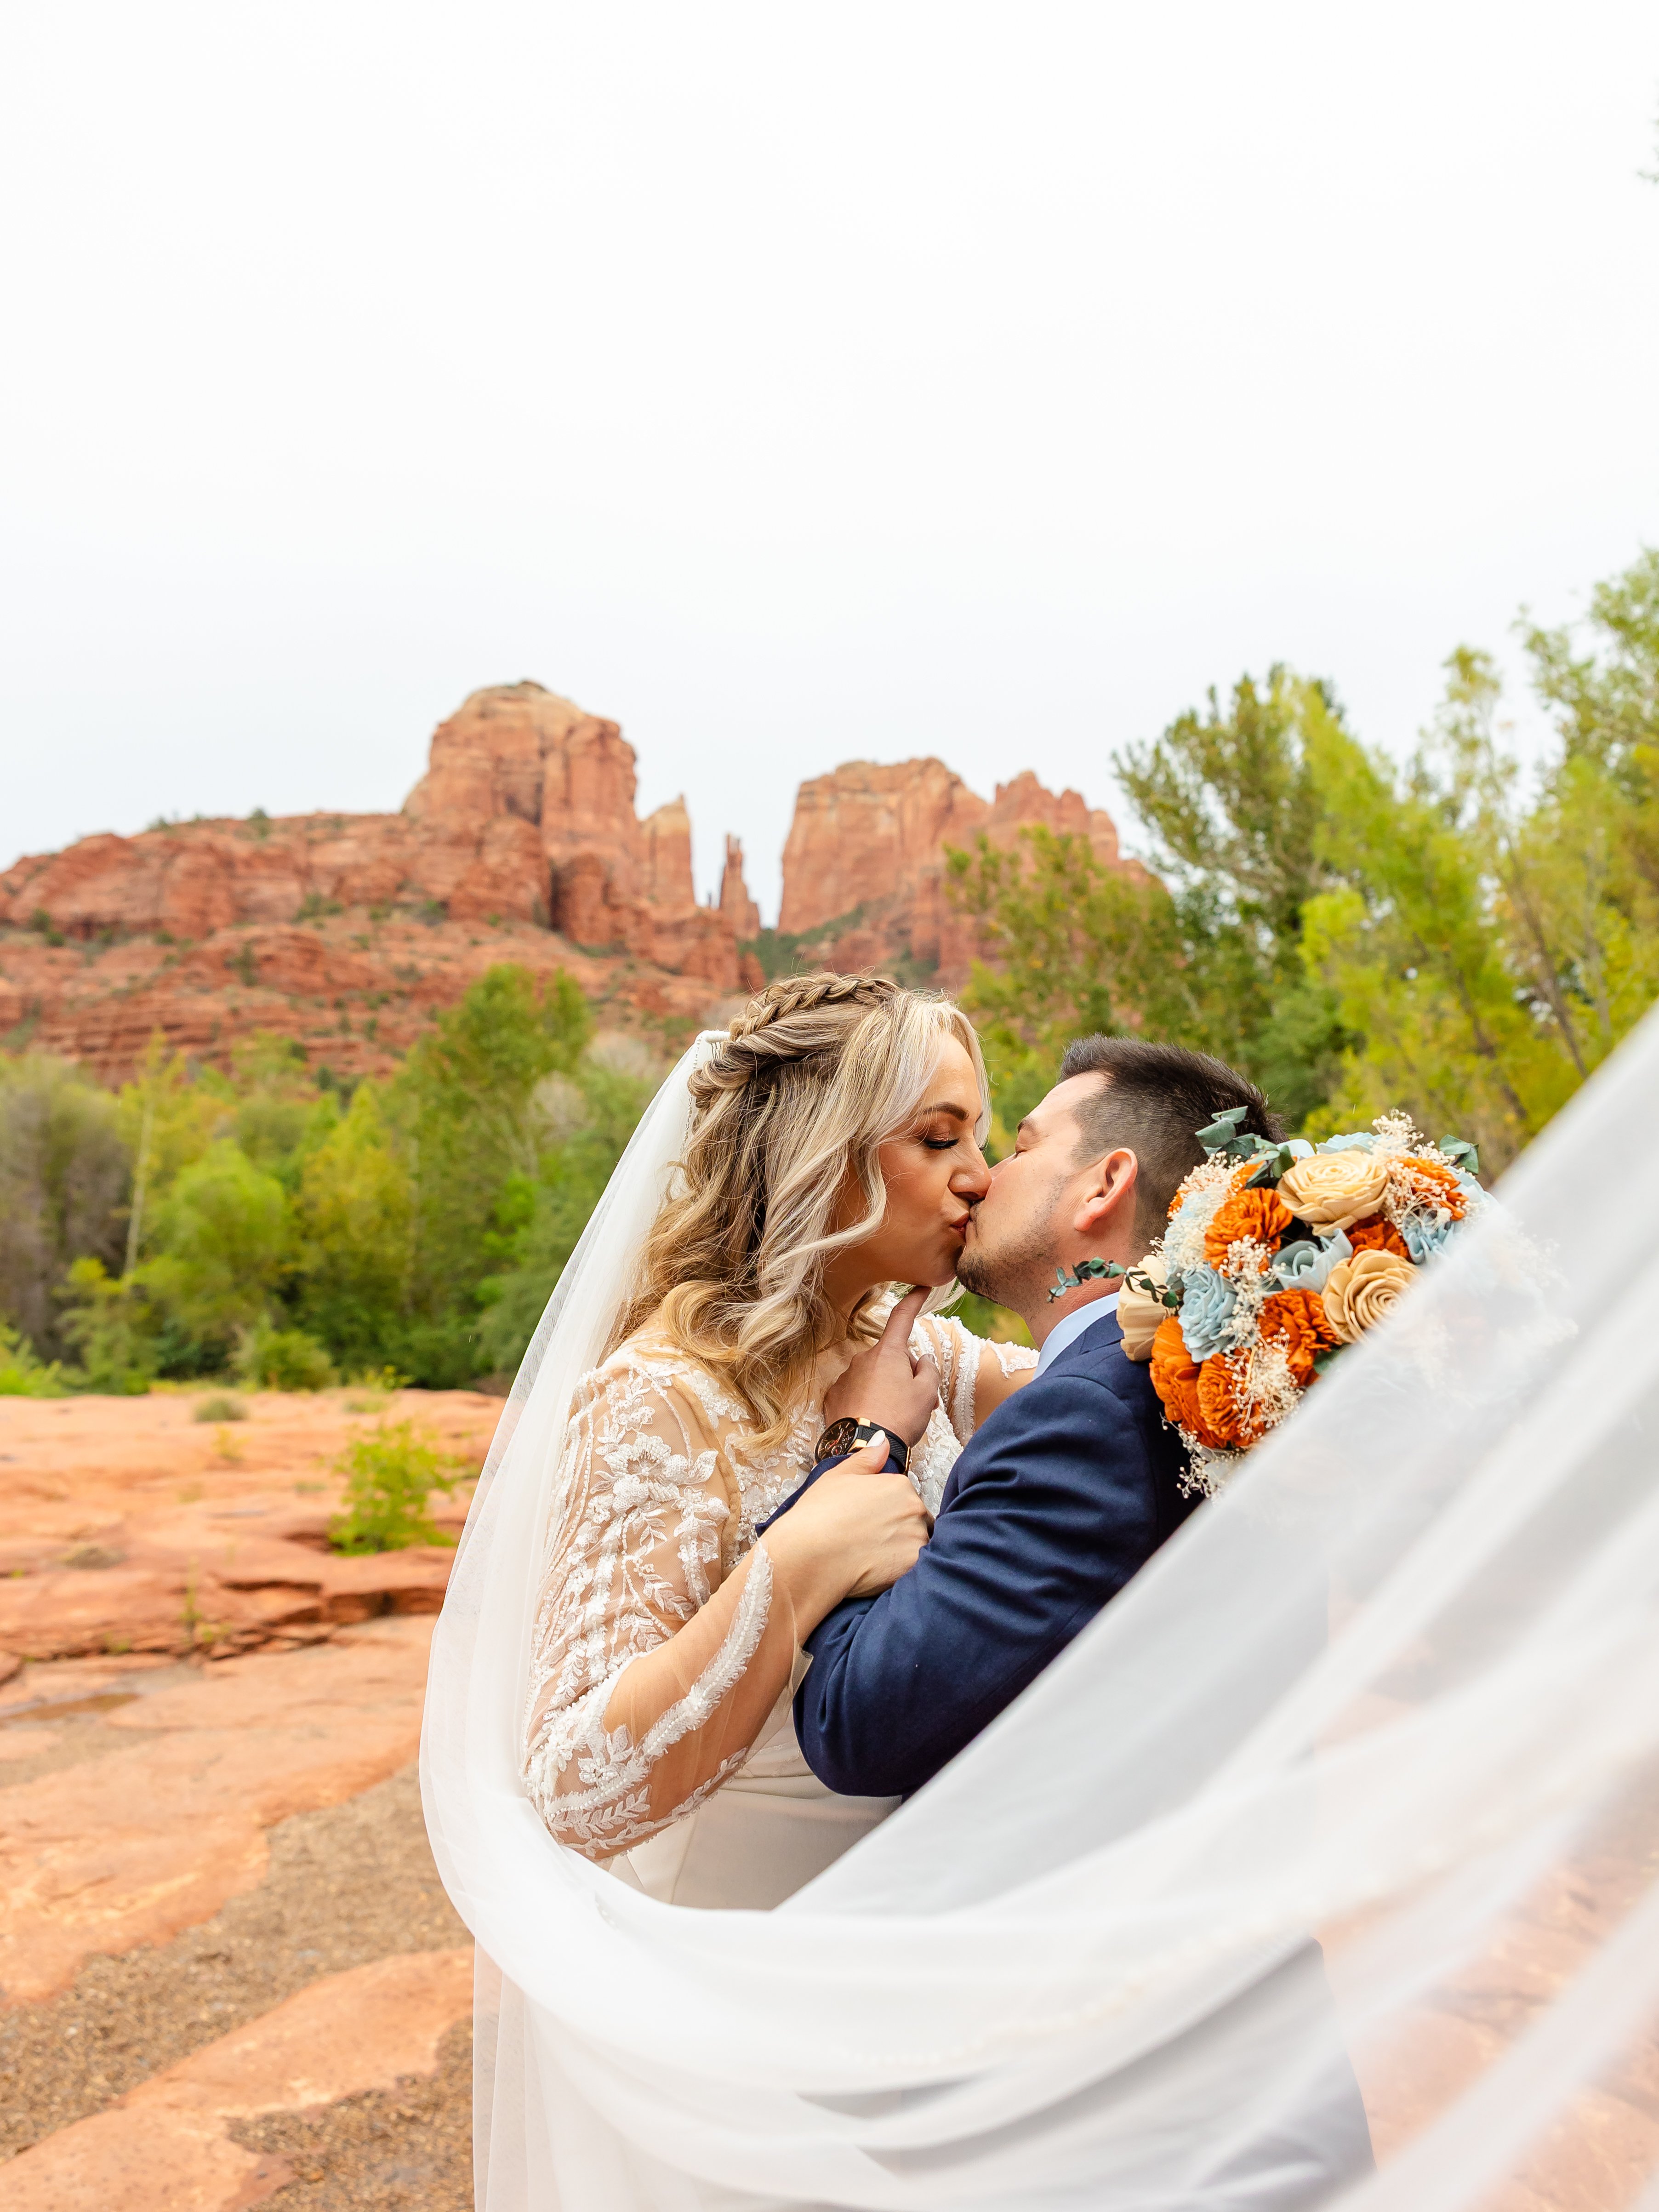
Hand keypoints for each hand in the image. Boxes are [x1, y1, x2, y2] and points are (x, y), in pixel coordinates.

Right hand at [761, 1439, 930, 1632]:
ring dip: (903, 1552)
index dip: (887, 1514)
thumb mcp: (837, 1476)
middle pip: (917, 1522)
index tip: (870, 1525)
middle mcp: (914, 1507)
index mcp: (899, 1485)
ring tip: (874, 1560)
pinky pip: (916, 1568)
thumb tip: (883, 1442)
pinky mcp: (914, 1564)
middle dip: (900, 1532)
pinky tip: (879, 1572)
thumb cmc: (818, 1515)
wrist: (808, 1555)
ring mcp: (917, 1537)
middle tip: (871, 1544)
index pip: (906, 1500)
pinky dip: (902, 1571)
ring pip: (918, 1546)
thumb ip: (866, 1459)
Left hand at [822, 1285, 940, 1445]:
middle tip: (918, 1399)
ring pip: (873, 1375)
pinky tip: (873, 1418)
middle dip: (905, 1371)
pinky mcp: (833, 1396)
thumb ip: (928, 1371)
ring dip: (886, 1388)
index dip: (914, 1301)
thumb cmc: (900, 1419)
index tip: (921, 1288)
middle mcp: (862, 1359)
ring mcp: (845, 1377)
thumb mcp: (927, 1395)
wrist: (863, 1448)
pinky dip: (866, 1400)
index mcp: (888, 1353)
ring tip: (894, 1416)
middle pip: (891, 1356)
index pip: (902, 1317)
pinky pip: (855, 1390)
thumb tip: (921, 1361)